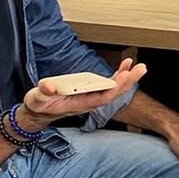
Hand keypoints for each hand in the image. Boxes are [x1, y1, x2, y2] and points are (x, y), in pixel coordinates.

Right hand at [19, 58, 146, 130]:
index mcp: (79, 104)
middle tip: (141, 68)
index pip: (102, 98)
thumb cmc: (39, 105)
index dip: (115, 88)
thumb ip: (44, 93)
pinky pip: (108, 84)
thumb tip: (49, 87)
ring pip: (113, 88)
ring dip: (127, 77)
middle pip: (113, 93)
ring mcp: (91, 97)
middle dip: (128, 81)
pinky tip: (125, 66)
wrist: (38, 112)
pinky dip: (118, 75)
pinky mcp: (90, 91)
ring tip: (138, 65)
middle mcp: (88, 102)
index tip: (126, 77)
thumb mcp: (37, 99)